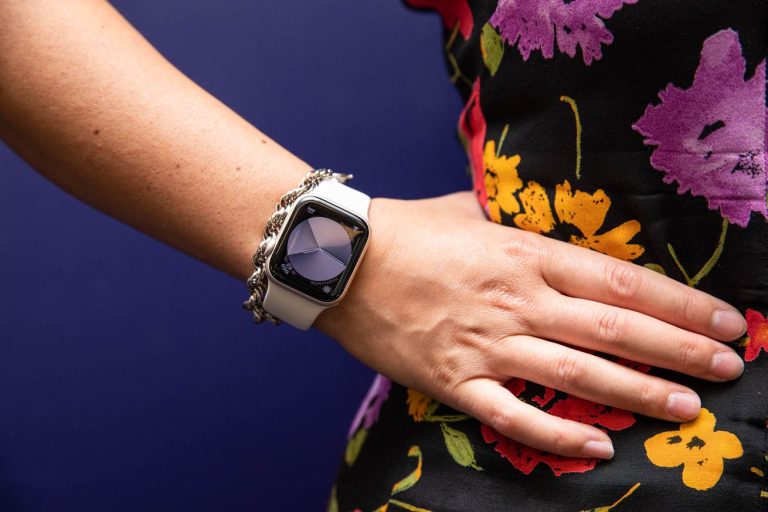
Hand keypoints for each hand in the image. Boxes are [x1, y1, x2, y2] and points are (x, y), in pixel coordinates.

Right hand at [316, 191, 745, 458]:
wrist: (337, 257)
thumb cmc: (405, 228)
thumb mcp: (468, 210)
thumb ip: (515, 226)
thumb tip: (547, 235)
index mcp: (524, 252)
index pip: (620, 280)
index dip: (678, 303)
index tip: (723, 321)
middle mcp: (516, 298)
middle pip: (613, 328)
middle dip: (678, 351)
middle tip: (728, 369)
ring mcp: (485, 342)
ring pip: (575, 372)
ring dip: (636, 393)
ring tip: (686, 409)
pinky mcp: (452, 377)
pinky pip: (512, 413)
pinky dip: (556, 432)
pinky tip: (597, 446)